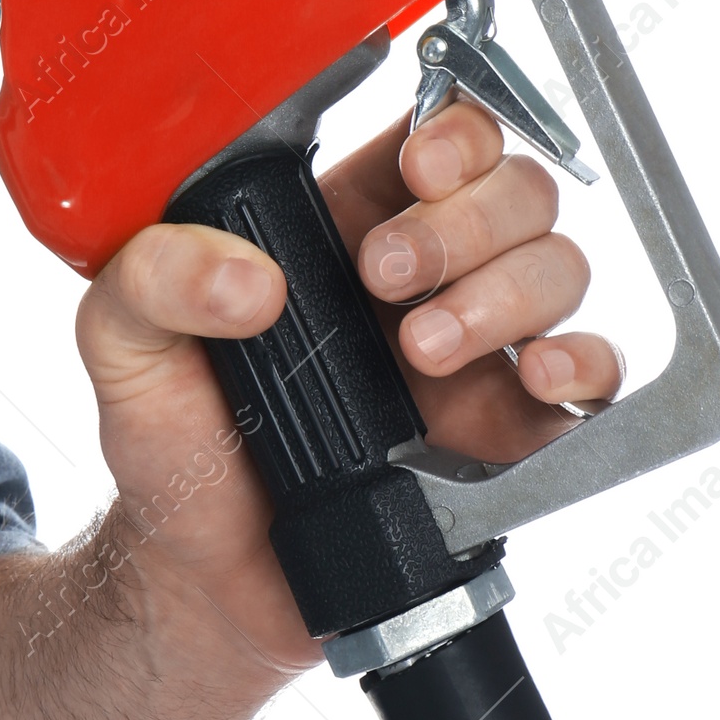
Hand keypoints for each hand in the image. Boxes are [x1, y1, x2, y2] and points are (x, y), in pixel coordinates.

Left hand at [75, 98, 621, 689]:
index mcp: (339, 225)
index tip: (415, 170)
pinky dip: (585, 364)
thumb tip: (248, 277)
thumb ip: (152, 279)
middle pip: (516, 191)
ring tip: (423, 349)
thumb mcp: (124, 348)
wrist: (206, 585)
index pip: (437, 135)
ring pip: (559, 269)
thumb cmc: (176, 450)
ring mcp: (478, 354)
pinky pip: (595, 377)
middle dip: (466, 221)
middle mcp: (425, 277)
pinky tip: (536, 378)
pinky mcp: (510, 436)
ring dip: (506, 293)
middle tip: (385, 278)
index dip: (451, 134)